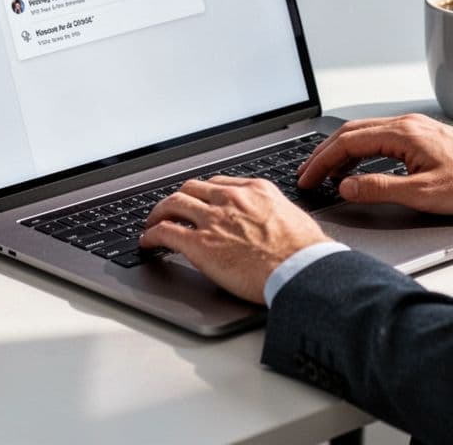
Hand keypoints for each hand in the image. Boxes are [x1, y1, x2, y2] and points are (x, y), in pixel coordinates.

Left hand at [140, 175, 331, 303]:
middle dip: (178, 198)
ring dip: (158, 212)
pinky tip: (147, 241)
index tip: (199, 201)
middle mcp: (230, 199)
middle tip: (171, 209)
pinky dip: (151, 234)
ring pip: (173, 203)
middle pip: (191, 188)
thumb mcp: (293, 217)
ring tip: (152, 222)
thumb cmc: (305, 252)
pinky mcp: (199, 244)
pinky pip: (165, 232)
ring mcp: (213, 220)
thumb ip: (274, 214)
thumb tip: (272, 224)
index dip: (203, 193)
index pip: (218, 183)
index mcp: (255, 190)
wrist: (301, 269)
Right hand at [296, 114, 452, 214]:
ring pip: (363, 134)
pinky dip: (358, 152)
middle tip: (307, 175)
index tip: (307, 178)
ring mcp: (412, 128)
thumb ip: (380, 189)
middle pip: (350, 133)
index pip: (347, 142)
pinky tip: (356, 169)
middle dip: (324, 154)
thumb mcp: (423, 193)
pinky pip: (378, 138)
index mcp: (403, 133)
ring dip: (340, 153)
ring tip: (325, 175)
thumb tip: (346, 186)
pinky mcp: (419, 136)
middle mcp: (405, 124)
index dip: (322, 161)